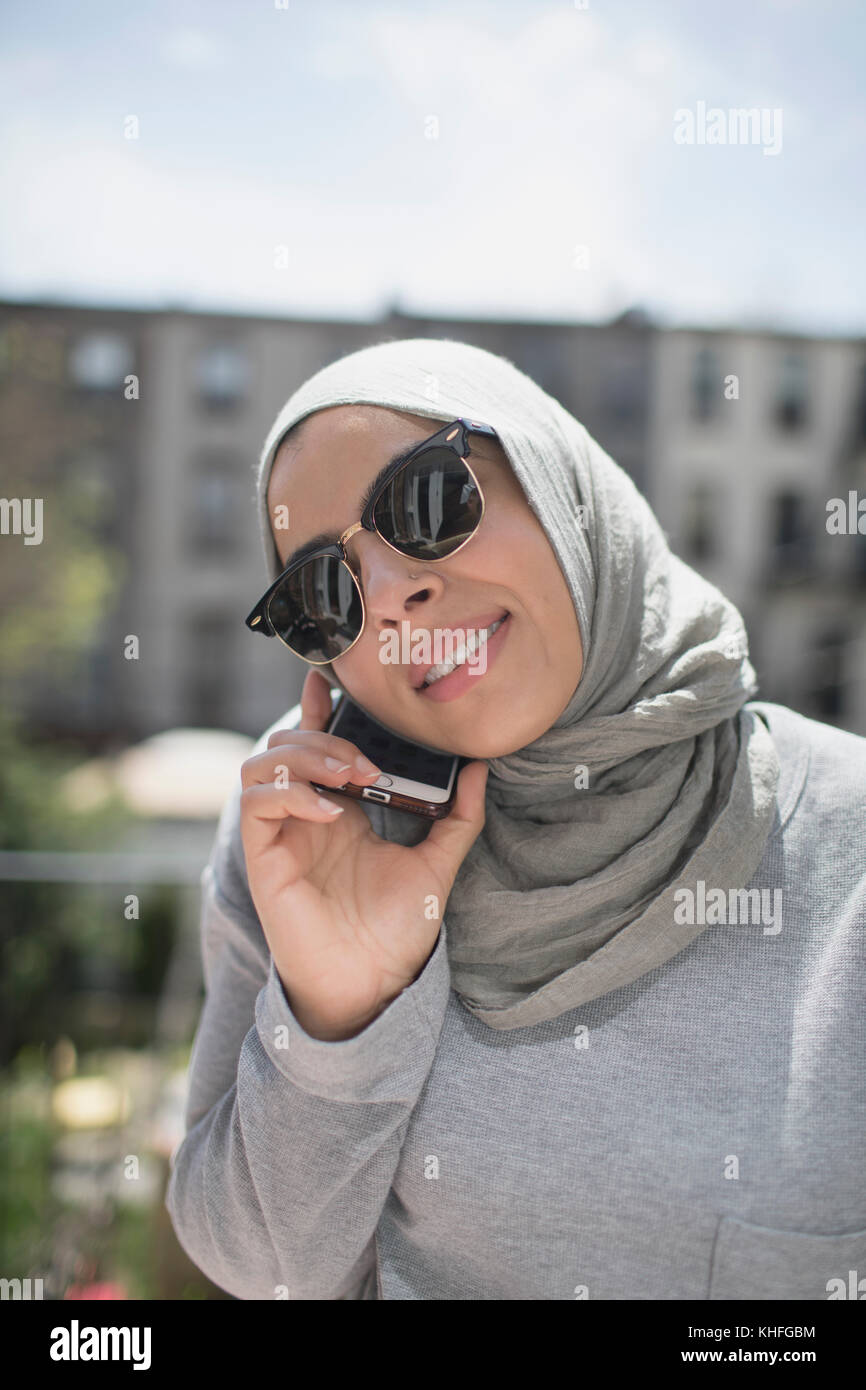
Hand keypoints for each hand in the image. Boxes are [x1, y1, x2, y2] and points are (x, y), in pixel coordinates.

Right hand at [239, 669, 488, 1038]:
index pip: (315, 743)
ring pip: (261, 766)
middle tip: (366, 760)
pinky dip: (289, 794)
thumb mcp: (437, 864)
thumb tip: (480, 767)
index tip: (331, 678)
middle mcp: (303, 816)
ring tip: (346, 775)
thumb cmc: (395, 930)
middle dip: (321, 736)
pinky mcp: (264, 859)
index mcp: (336, 810)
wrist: (372, 984)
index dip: (316, 706)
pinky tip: (328, 809)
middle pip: (285, 745)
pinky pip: (258, 805)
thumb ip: (459, 818)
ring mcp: (280, 835)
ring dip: (303, 757)